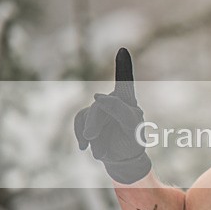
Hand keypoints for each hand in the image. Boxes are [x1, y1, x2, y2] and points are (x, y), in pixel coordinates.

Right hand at [74, 48, 151, 183]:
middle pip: (100, 106)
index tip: (122, 50)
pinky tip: (85, 147)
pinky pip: (79, 122)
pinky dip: (81, 135)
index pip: (125, 82)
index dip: (122, 66)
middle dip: (96, 122)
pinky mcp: (88, 119)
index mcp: (128, 101)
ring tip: (99, 152)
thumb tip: (97, 96)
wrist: (122, 160)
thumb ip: (118, 109)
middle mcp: (113, 102)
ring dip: (92, 135)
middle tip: (92, 136)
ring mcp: (99, 110)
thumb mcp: (131, 127)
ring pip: (87, 115)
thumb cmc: (131, 142)